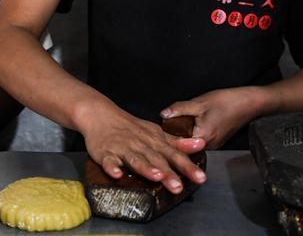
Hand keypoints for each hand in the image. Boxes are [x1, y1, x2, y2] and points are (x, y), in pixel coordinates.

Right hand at [79, 105, 205, 194]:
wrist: (101, 115)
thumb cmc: (131, 127)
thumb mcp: (156, 133)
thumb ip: (177, 142)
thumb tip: (200, 144)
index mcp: (154, 142)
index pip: (174, 155)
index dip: (188, 166)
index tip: (200, 178)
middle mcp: (141, 145)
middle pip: (156, 160)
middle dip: (168, 173)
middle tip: (179, 187)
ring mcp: (123, 149)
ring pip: (135, 160)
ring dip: (145, 168)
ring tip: (156, 177)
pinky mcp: (106, 153)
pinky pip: (108, 161)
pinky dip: (112, 167)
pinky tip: (116, 174)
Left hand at [161, 86, 264, 149]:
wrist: (249, 103)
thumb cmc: (227, 102)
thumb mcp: (199, 102)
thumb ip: (180, 109)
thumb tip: (163, 114)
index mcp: (202, 138)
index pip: (177, 142)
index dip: (168, 134)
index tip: (160, 126)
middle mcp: (208, 146)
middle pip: (184, 143)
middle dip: (175, 133)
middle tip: (168, 122)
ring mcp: (213, 144)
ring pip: (192, 141)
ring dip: (185, 132)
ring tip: (179, 120)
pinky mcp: (217, 141)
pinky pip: (200, 138)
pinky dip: (194, 131)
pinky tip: (193, 121)